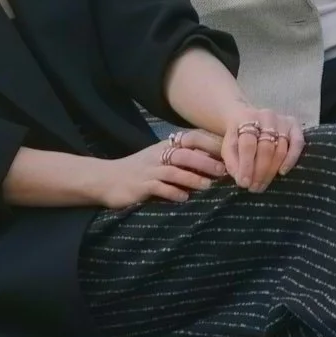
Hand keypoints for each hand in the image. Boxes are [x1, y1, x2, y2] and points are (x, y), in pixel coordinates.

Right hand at [93, 129, 228, 208]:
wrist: (106, 179)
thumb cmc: (139, 170)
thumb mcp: (160, 159)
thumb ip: (182, 159)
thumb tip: (213, 163)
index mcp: (166, 146)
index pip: (191, 138)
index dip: (210, 143)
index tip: (229, 151)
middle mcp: (159, 155)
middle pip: (185, 154)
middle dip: (206, 161)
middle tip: (224, 171)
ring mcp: (149, 170)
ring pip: (174, 171)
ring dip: (192, 178)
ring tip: (208, 186)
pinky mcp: (140, 185)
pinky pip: (159, 188)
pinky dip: (172, 192)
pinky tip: (184, 198)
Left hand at [219, 103, 304, 192]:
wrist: (247, 118)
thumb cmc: (238, 136)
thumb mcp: (228, 146)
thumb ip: (232, 162)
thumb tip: (242, 180)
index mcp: (246, 118)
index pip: (248, 144)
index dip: (246, 165)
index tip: (244, 183)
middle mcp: (266, 116)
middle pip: (266, 148)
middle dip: (260, 171)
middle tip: (254, 188)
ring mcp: (282, 120)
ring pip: (280, 149)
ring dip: (271, 171)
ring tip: (262, 185)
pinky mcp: (294, 125)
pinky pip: (297, 143)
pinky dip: (291, 159)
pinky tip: (282, 172)